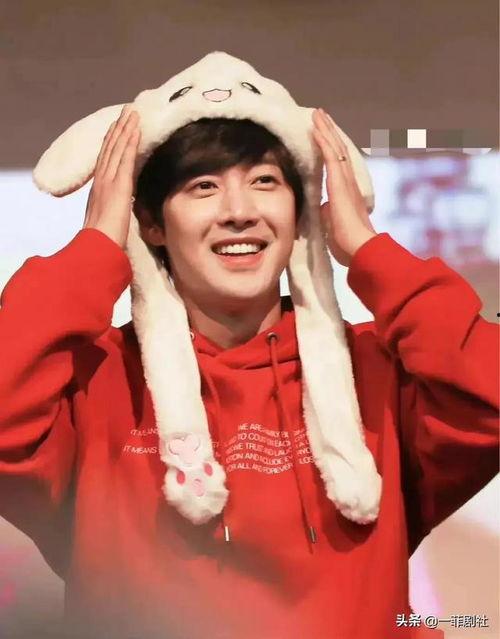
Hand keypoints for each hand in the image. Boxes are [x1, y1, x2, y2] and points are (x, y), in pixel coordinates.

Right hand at [83, 104, 140, 248]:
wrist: (98, 244)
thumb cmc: (103, 239)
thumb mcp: (108, 221)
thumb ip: (113, 212)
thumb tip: (120, 211)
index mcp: (98, 189)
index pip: (106, 160)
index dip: (111, 143)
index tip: (117, 129)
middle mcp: (102, 180)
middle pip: (110, 148)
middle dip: (118, 129)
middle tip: (126, 112)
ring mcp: (110, 180)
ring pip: (118, 148)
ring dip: (125, 129)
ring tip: (132, 112)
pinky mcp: (119, 183)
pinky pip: (125, 157)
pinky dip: (130, 141)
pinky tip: (135, 129)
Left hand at [311, 108, 376, 266]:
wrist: (358, 248)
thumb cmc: (347, 244)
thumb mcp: (332, 225)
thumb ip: (328, 213)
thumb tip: (322, 208)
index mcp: (347, 193)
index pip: (338, 165)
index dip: (330, 149)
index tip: (324, 136)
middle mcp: (349, 183)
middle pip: (338, 151)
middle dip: (329, 132)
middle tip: (321, 116)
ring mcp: (345, 181)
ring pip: (335, 148)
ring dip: (326, 130)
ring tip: (318, 114)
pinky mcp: (340, 182)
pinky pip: (331, 155)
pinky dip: (324, 140)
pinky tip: (317, 127)